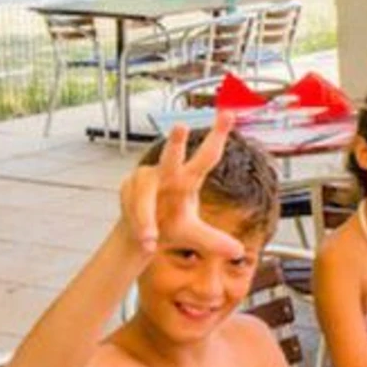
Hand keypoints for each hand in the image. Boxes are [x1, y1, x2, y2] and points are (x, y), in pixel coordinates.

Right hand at [117, 114, 245, 258]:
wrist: (143, 236)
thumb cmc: (171, 227)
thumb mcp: (195, 235)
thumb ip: (214, 241)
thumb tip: (239, 252)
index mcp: (188, 180)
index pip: (207, 156)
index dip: (218, 135)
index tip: (229, 113)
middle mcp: (167, 175)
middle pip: (171, 157)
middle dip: (176, 143)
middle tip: (181, 127)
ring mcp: (145, 180)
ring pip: (144, 196)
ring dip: (145, 218)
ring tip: (149, 240)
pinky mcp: (127, 188)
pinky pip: (131, 207)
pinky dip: (137, 224)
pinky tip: (143, 239)